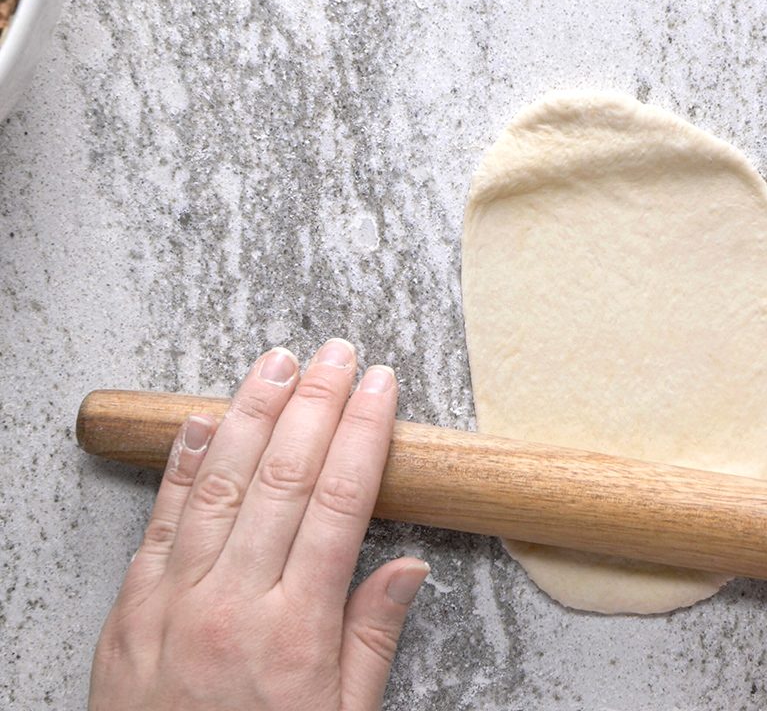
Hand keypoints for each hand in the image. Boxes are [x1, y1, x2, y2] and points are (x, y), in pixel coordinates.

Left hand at [89, 341, 428, 710]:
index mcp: (296, 632)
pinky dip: (182, 464)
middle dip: (315, 403)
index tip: (379, 386)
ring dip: (252, 414)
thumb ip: (371, 638)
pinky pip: (159, 519)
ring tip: (278, 363)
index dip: (362, 434)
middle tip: (337, 353)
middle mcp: (233, 604)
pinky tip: (203, 418)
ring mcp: (174, 600)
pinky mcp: (130, 607)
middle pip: (284, 478)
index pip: (340, 504)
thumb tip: (411, 566)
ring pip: (220, 484)